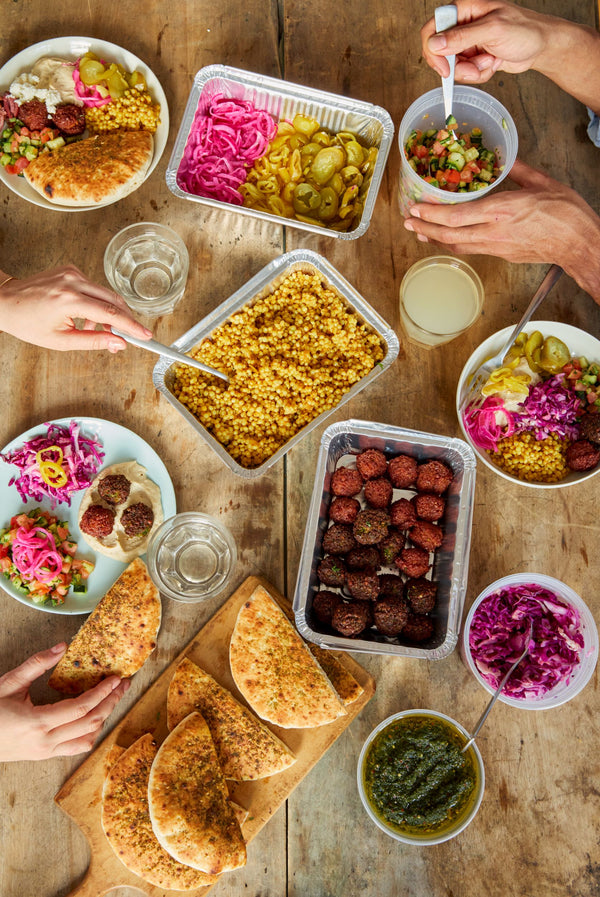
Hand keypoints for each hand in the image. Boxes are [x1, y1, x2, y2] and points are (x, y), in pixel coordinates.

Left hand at [0, 265, 151, 351]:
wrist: (6, 302)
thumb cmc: (28, 323)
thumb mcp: (61, 341)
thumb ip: (93, 341)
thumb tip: (118, 344)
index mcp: (69, 301)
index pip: (110, 314)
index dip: (131, 326)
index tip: (146, 335)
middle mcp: (72, 282)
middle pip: (113, 300)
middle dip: (124, 320)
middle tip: (128, 336)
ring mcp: (71, 273)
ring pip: (105, 294)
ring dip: (107, 314)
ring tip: (94, 330)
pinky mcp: (71, 270)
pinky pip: (94, 288)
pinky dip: (96, 304)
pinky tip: (85, 317)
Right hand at [0, 643, 129, 760]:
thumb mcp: (9, 683)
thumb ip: (36, 663)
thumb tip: (62, 646)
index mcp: (37, 723)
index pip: (82, 708)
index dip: (103, 692)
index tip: (116, 678)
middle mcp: (45, 742)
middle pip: (91, 723)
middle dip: (111, 702)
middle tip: (123, 685)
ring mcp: (45, 753)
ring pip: (87, 739)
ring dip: (104, 718)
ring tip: (113, 698)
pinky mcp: (43, 756)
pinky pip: (76, 748)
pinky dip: (90, 733)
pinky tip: (95, 718)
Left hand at [403, 159, 599, 301]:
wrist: (579, 243)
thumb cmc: (565, 213)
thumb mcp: (541, 182)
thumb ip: (518, 170)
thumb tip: (505, 160)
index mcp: (502, 211)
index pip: (456, 216)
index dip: (431, 215)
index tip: (415, 209)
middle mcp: (494, 232)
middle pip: (450, 236)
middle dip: (425, 229)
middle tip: (407, 222)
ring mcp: (497, 247)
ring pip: (458, 246)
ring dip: (436, 239)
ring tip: (419, 231)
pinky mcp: (502, 255)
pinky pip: (472, 249)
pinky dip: (454, 243)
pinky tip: (447, 237)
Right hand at [421, 0, 548, 81]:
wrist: (541, 46)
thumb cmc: (524, 30)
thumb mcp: (493, 30)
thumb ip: (462, 36)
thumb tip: (434, 44)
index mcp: (463, 9)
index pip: (433, 28)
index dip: (433, 50)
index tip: (445, 67)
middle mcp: (462, 25)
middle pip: (440, 53)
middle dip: (458, 66)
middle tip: (474, 68)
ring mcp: (467, 42)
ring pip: (454, 67)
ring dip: (472, 71)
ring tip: (490, 61)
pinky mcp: (474, 57)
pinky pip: (466, 73)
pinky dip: (479, 74)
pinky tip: (493, 64)